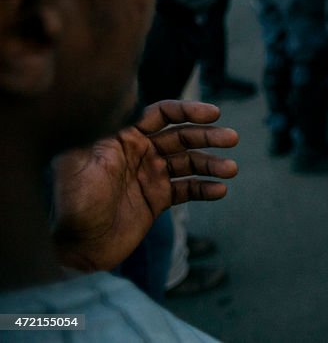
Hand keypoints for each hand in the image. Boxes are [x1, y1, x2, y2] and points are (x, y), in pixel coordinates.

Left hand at [52, 101, 238, 271]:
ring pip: (190, 162)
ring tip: (231, 169)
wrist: (74, 249)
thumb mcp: (76, 164)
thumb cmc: (70, 204)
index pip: (161, 114)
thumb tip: (116, 102)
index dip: (188, 111)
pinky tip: (220, 190)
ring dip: (212, 163)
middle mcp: (140, 152)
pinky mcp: (157, 199)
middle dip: (208, 136)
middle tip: (232, 138)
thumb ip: (95, 132)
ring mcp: (150, 176)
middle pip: (182, 136)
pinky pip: (187, 188)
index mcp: (123, 137)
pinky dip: (205, 188)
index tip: (213, 114)